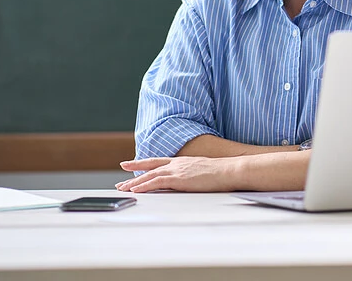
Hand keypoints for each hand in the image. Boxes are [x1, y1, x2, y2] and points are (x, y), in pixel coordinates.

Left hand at [116, 156, 239, 192]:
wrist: (230, 170)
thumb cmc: (223, 173)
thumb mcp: (204, 172)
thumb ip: (194, 175)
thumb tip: (192, 182)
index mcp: (183, 161)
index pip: (158, 161)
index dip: (143, 163)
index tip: (130, 165)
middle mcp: (177, 163)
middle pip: (150, 168)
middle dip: (134, 174)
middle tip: (121, 182)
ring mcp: (177, 170)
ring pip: (150, 175)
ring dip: (134, 182)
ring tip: (122, 188)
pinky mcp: (178, 178)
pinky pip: (156, 182)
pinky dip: (144, 185)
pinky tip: (135, 190)